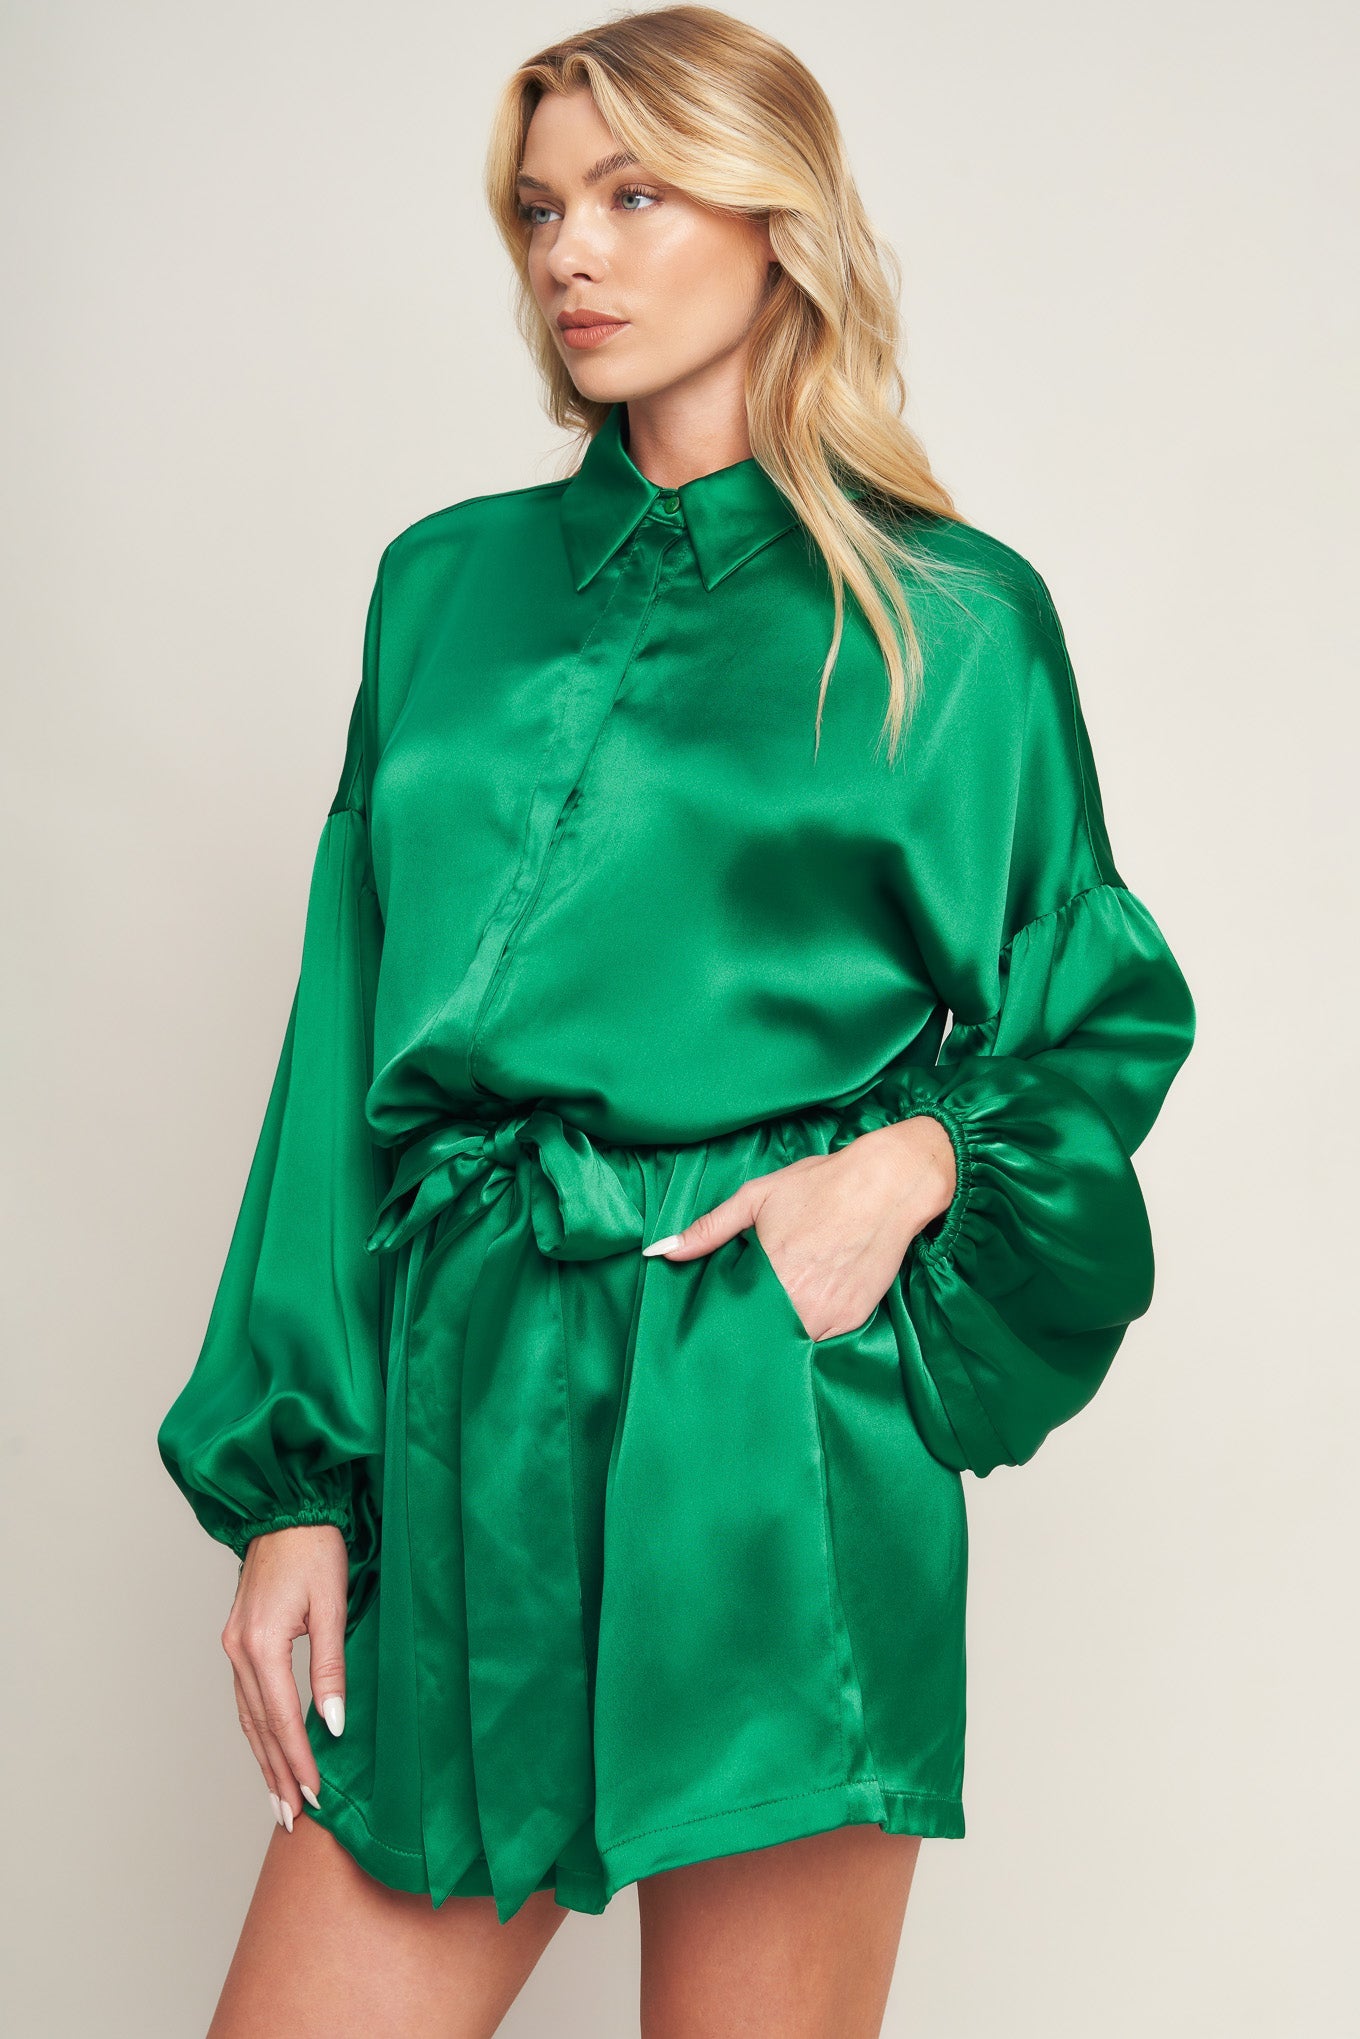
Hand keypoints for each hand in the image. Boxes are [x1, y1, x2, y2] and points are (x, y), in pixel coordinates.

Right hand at [221, 1522, 348, 1831]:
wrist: (286, 1510)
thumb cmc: (315, 1549)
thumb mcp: (332, 1605)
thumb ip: (331, 1667)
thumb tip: (332, 1723)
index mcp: (261, 1644)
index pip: (282, 1720)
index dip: (300, 1762)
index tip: (316, 1798)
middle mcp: (238, 1651)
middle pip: (258, 1728)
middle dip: (277, 1774)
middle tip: (292, 1818)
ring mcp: (233, 1647)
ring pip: (247, 1718)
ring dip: (263, 1760)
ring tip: (279, 1799)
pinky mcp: (238, 1641)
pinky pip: (246, 1699)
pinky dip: (257, 1731)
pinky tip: (268, 1751)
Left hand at [642, 1115, 957, 1340]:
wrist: (890, 1184)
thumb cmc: (821, 1186)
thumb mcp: (757, 1197)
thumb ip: (709, 1229)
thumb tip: (660, 1252)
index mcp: (769, 1274)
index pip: (730, 1321)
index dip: (718, 1323)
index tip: (708, 1323)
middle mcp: (800, 1304)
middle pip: (760, 1337)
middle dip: (746, 1332)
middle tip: (737, 1321)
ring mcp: (830, 1316)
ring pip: (790, 1344)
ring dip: (776, 1336)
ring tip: (765, 1319)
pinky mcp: (853, 1320)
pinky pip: (821, 1340)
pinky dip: (808, 1331)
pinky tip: (801, 1312)